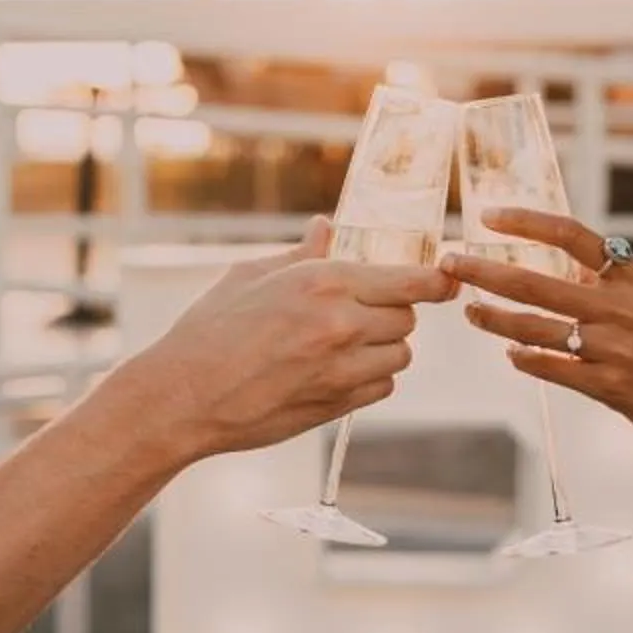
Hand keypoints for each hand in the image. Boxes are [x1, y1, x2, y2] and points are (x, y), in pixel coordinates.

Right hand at [128, 219, 458, 459]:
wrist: (184, 396)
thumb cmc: (209, 330)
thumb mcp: (250, 276)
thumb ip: (300, 254)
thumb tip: (325, 227)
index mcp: (323, 282)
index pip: (409, 280)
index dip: (436, 281)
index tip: (448, 279)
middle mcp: (341, 324)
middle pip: (407, 317)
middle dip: (393, 312)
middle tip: (363, 311)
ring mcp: (342, 369)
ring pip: (400, 355)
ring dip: (385, 347)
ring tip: (348, 343)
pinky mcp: (337, 405)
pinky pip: (382, 387)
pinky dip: (371, 378)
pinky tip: (338, 370)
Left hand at [441, 209, 632, 458]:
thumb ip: (614, 283)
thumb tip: (569, 264)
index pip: (572, 234)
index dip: (527, 221)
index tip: (489, 214)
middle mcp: (621, 307)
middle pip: (535, 283)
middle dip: (484, 271)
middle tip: (448, 263)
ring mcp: (613, 348)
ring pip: (534, 329)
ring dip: (494, 319)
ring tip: (470, 311)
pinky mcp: (608, 386)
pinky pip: (553, 369)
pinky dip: (526, 359)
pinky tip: (510, 354)